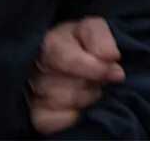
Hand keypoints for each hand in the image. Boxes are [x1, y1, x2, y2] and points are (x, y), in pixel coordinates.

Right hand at [27, 18, 122, 135]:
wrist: (70, 55)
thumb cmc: (81, 40)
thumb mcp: (93, 29)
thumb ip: (102, 39)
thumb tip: (111, 57)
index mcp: (50, 43)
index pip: (70, 60)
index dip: (96, 69)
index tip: (115, 72)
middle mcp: (36, 68)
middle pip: (71, 85)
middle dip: (94, 82)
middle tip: (99, 77)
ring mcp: (33, 91)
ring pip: (65, 102)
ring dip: (86, 97)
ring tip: (88, 86)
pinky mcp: (37, 112)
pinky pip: (50, 121)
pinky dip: (70, 116)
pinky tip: (77, 105)